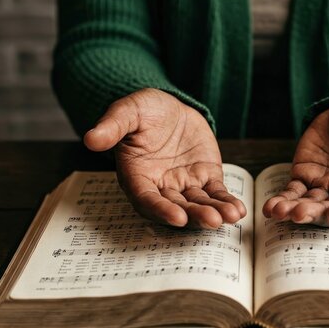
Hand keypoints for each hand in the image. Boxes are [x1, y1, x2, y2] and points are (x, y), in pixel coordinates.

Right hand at [84, 88, 245, 228]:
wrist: (168, 106)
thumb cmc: (144, 111)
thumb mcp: (127, 111)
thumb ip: (112, 126)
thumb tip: (90, 139)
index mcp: (137, 177)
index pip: (147, 199)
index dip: (161, 210)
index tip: (177, 218)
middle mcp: (160, 187)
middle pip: (177, 207)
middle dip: (195, 215)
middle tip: (212, 221)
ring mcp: (184, 184)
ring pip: (199, 203)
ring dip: (214, 212)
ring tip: (231, 216)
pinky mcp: (204, 177)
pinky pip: (215, 193)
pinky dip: (226, 201)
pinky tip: (238, 210)